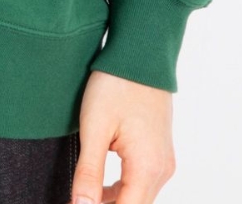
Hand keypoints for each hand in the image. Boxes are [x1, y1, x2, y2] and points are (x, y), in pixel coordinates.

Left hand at [69, 70, 175, 203]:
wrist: (141, 53)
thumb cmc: (116, 85)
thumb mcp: (94, 128)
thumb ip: (89, 172)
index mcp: (147, 168)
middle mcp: (162, 169)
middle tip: (77, 199)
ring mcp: (164, 160)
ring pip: (138, 197)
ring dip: (113, 201)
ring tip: (84, 194)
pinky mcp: (160, 152)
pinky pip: (142, 181)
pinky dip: (122, 188)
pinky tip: (100, 184)